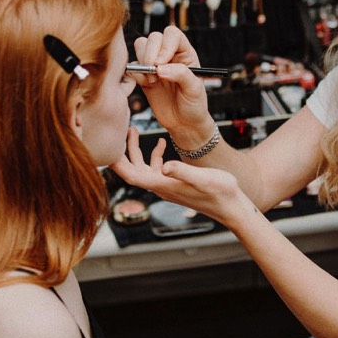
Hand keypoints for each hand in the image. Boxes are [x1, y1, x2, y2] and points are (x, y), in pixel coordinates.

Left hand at [110, 130, 252, 228]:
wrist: (232, 206)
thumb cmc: (220, 193)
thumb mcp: (202, 178)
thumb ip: (182, 171)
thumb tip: (164, 165)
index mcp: (163, 185)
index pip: (130, 175)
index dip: (115, 162)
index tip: (105, 146)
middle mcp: (161, 186)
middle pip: (132, 170)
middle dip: (122, 151)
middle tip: (118, 131)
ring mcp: (167, 185)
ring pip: (143, 167)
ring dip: (136, 151)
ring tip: (134, 131)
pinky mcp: (175, 183)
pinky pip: (157, 168)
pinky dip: (155, 154)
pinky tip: (163, 142)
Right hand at [131, 27, 210, 138]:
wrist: (184, 124)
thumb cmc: (194, 105)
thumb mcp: (194, 89)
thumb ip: (181, 74)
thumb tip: (160, 68)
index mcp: (185, 53)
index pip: (172, 34)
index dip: (165, 44)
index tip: (162, 62)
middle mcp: (169, 55)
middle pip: (154, 38)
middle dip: (150, 53)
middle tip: (155, 73)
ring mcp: (155, 65)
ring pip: (141, 47)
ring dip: (143, 62)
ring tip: (153, 80)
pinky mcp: (144, 76)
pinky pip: (133, 66)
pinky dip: (137, 75)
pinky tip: (148, 86)